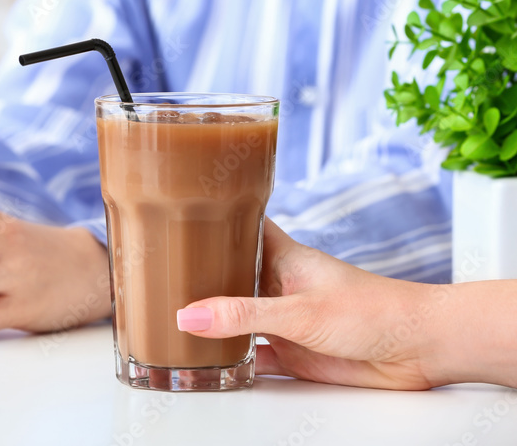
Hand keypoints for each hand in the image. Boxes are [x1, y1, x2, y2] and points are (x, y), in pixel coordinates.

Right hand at [177, 219, 446, 389]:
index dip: (211, 221)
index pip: (239, 228)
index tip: (176, 216)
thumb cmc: (375, 310)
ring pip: (236, 316)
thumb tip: (189, 316)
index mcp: (281, 256)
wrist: (419, 349)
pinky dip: (229, 358)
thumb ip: (243, 314)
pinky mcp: (292, 352)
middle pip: (229, 275)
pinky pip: (251, 354)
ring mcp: (284, 319)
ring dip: (210, 320)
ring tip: (167, 318)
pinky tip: (206, 361)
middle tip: (156, 275)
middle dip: (198, 276)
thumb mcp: (299, 311)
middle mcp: (278, 284)